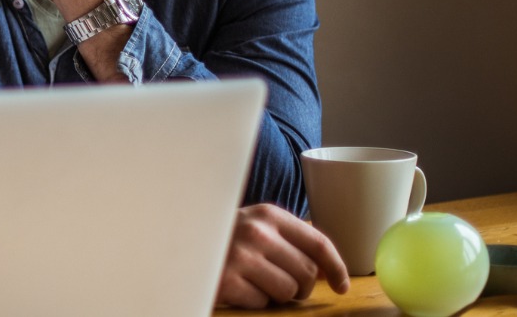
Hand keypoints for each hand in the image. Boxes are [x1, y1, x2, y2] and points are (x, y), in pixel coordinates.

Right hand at [218, 204, 350, 308]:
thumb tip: (327, 269)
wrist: (174, 241)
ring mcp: (241, 257)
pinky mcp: (227, 281)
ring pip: (289, 291)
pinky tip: (238, 287)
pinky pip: (261, 302)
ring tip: (256, 283)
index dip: (335, 267)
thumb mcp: (255, 227)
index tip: (342, 285)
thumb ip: (287, 239)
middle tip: (281, 284)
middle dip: (301, 286)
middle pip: (307, 272)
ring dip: (277, 294)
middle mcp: (257, 232)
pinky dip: (253, 301)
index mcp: (268, 215)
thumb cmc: (223, 238)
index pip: (317, 242)